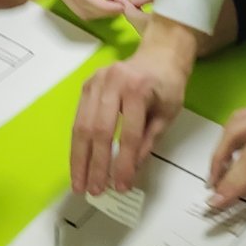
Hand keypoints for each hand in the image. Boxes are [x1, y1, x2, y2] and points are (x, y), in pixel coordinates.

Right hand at [53, 0, 153, 27]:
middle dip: (104, 11)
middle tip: (123, 5)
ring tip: (115, 3)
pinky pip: (81, 10)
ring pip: (81, 13)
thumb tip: (122, 2)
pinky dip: (96, 11)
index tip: (122, 6)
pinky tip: (107, 3)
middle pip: (82, 8)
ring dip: (101, 13)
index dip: (104, 6)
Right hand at [70, 16, 197, 194]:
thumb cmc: (167, 85)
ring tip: (80, 184)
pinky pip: (78, 119)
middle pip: (100, 131)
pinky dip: (77, 145)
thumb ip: (149, 142)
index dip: (124, 163)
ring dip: (79, 159)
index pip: (129, 134)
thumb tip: (131, 171)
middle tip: (95, 190)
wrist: (159, 54)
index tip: (122, 186)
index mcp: (138, 89)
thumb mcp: (168, 114)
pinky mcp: (86, 85)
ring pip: (82, 126)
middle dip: (96, 165)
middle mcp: (113, 82)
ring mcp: (96, 82)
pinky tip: (78, 164)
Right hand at [208, 99, 245, 219]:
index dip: (231, 187)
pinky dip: (227, 136)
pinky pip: (237, 120)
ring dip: (219, 153)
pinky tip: (228, 151)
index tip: (215, 203)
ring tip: (217, 176)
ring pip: (230, 129)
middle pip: (234, 148)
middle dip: (220, 175)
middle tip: (212, 196)